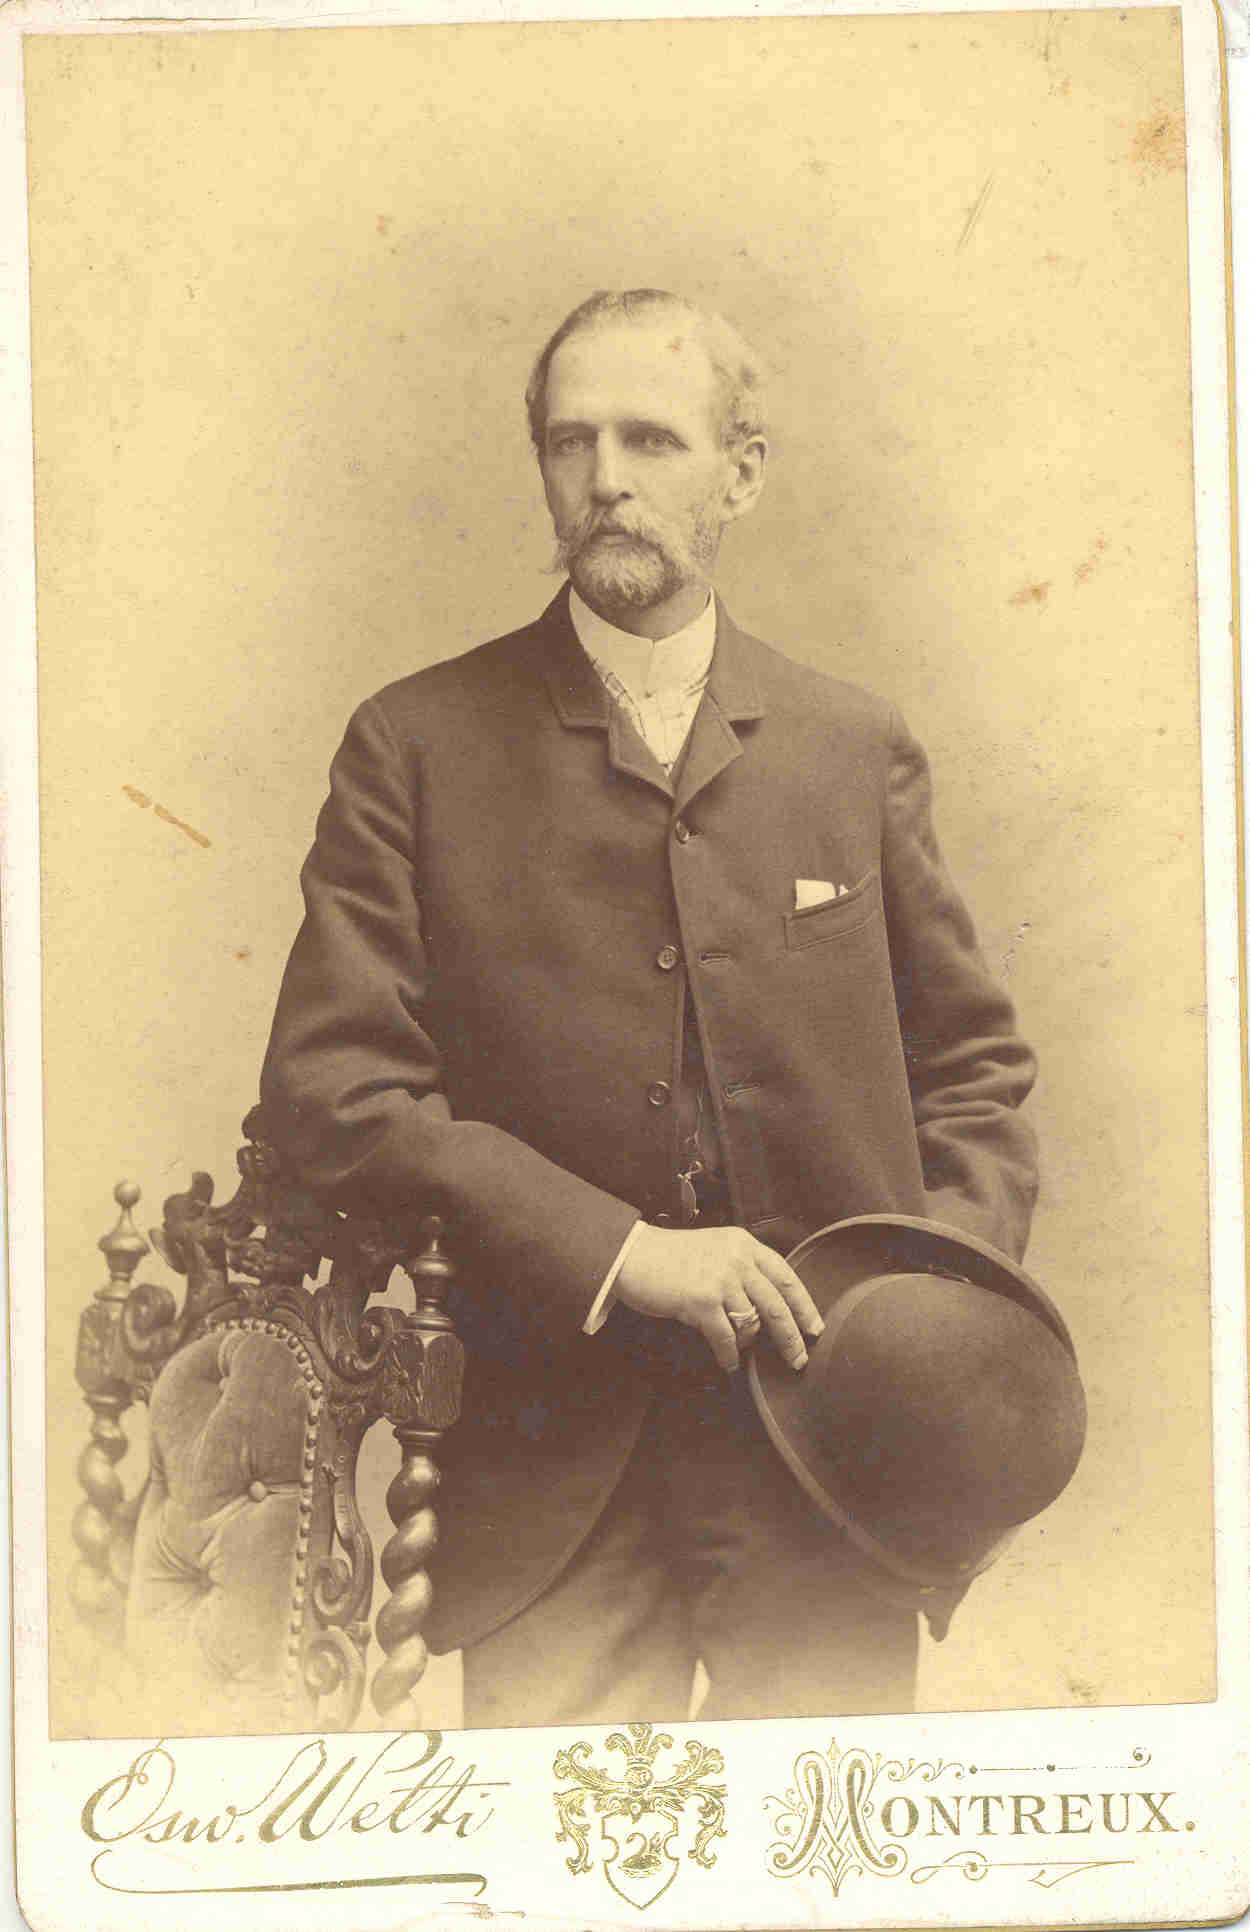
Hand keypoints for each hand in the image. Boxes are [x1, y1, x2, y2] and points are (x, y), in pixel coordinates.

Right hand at [614, 1223, 823, 1373]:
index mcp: (743, 1244)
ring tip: (744, 1353)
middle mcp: (737, 1259)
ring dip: (750, 1344)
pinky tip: (728, 1361)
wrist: (633, 1255)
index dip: (804, 1304)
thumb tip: (766, 1308)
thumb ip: (741, 1268)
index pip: (785, 1275)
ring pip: (752, 1323)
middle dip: (791, 1337)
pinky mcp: (701, 1301)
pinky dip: (729, 1353)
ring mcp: (720, 1280)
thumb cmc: (671, 1257)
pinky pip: (726, 1337)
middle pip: (777, 1304)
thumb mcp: (715, 1250)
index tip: (814, 1327)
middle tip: (799, 1359)